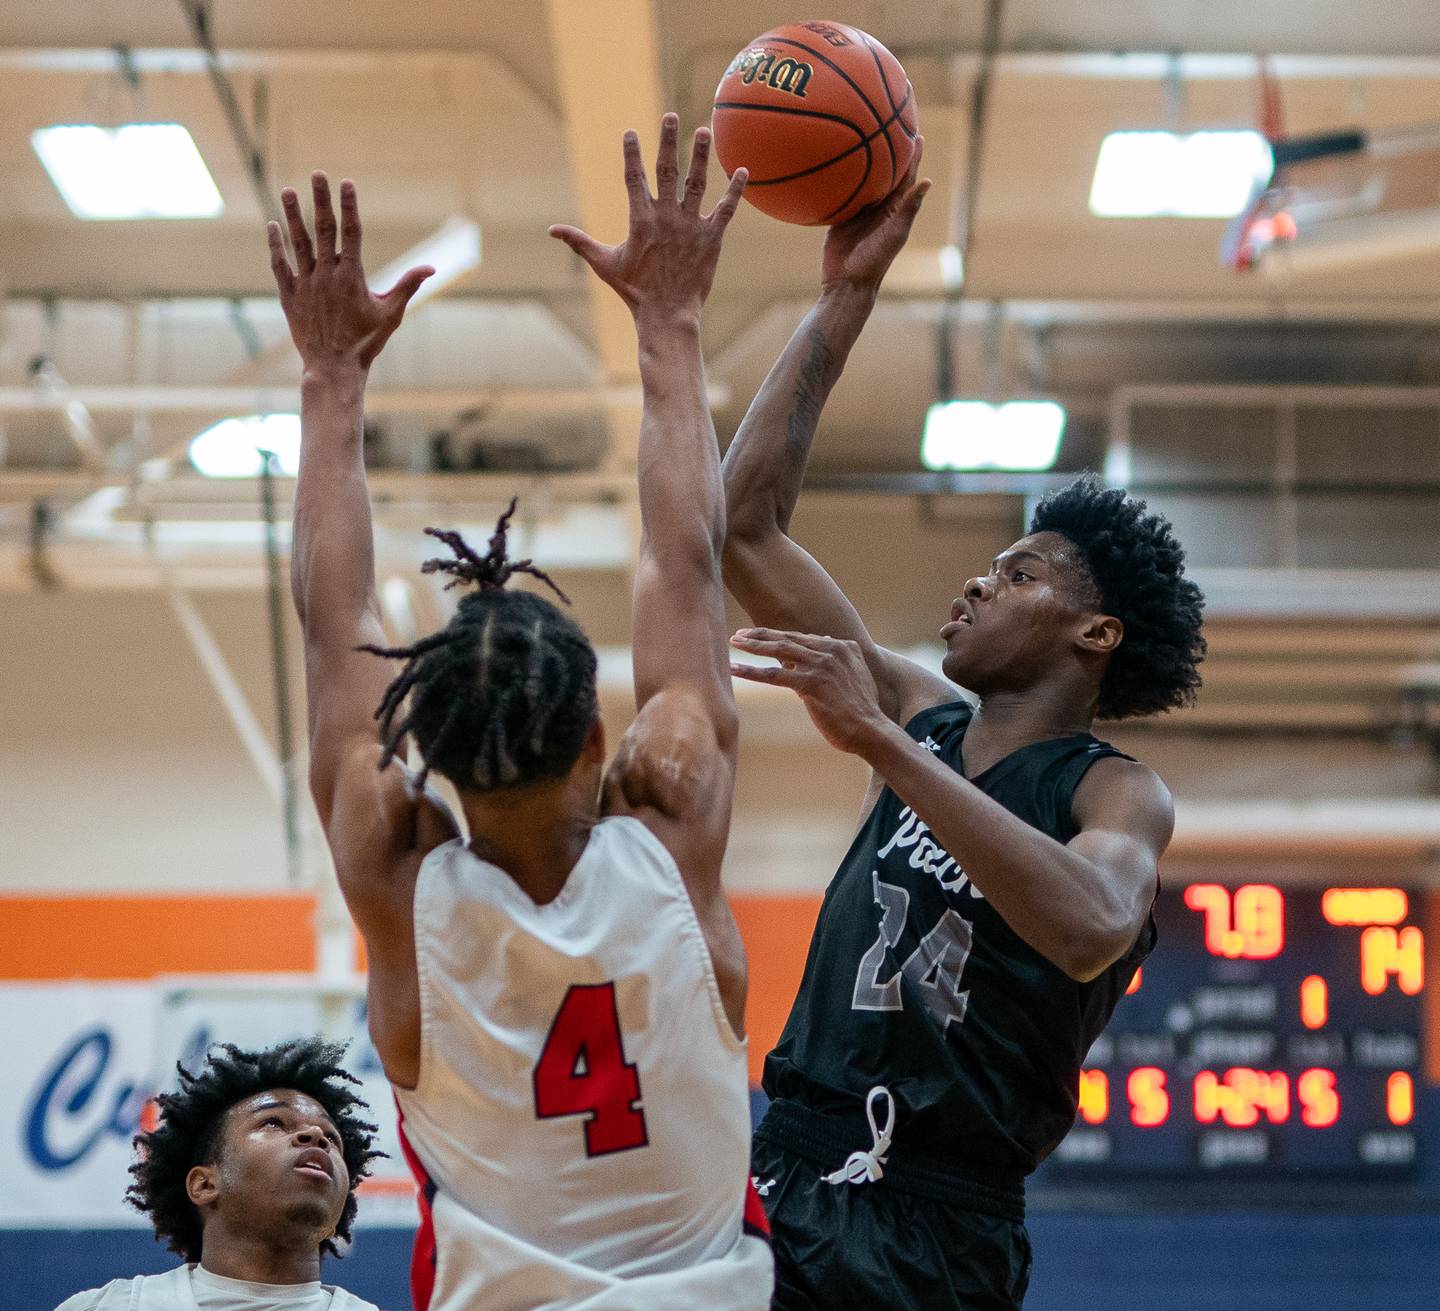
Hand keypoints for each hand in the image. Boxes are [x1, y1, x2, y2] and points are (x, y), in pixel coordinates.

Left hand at [268, 172, 432, 376]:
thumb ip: (408, 286)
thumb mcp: (391, 314)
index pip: (351, 233)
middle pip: (323, 229)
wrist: (333, 368)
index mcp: (352, 277)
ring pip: (298, 243)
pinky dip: (275, 245)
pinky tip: (272, 225)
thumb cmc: (366, 342)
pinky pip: (279, 265)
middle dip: (321, 200)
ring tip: (287, 190)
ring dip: (293, 215)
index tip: (346, 183)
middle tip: (317, 174)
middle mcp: (327, 275)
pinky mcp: (290, 296)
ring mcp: (306, 284)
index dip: (349, 206)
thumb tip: (432, 268)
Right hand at [549, 114, 746, 327]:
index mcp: (640, 219)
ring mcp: (690, 226)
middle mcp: (666, 216)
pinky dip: (736, 190)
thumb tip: (551, 231)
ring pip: (697, 183)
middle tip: (672, 116)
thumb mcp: (604, 264)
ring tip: (705, 131)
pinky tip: (743, 170)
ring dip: (701, 156)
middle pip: (667, 170)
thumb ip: (579, 241)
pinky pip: (726, 209)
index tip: (631, 132)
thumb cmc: (634, 291)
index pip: (634, 177)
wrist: (667, 314)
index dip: (632, 153)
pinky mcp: (711, 238)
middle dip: (668, 141)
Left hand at [730, 628, 889, 754]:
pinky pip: (774, 675)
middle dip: (760, 634)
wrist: (871, 730)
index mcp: (842, 646)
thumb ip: (838, 660)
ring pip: (779, 650)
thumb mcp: (855, 676)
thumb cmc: (861, 710)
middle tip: (739, 633)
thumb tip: (820, 645)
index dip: (778, 636)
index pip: (802, 637)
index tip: (759, 635)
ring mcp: (822, 665)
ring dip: (753, 646)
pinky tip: (734, 668)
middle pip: (788, 638)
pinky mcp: (812, 683)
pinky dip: (751, 671)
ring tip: (733, 643)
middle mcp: (832, 650)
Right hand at [821, 137, 929, 291]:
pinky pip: (841, 192)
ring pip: (863, 180)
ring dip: (863, 160)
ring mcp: (859, 211)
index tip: (915, 131)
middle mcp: (879, 207)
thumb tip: (927, 181)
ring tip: (861, 135)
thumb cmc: (874, 262)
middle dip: (889, 149)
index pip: (906, 175)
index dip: (912, 154)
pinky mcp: (841, 216)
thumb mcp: (894, 234)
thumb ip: (908, 209)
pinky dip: (840, 178)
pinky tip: (833, 161)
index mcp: (895, 209)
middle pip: (885, 172)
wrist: (846, 283)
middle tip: (889, 123)